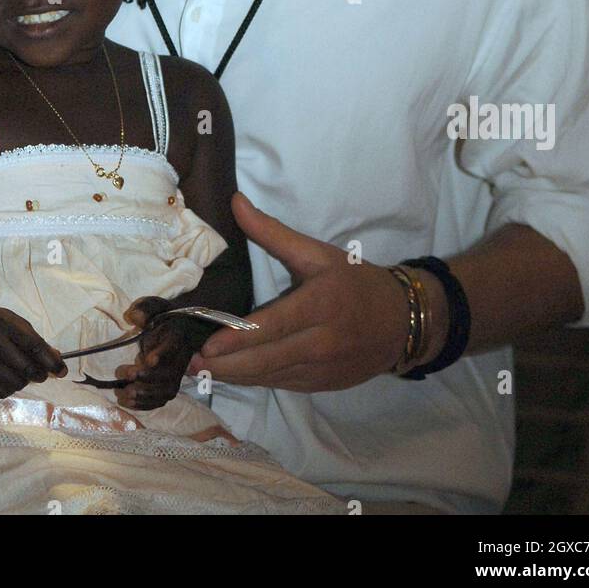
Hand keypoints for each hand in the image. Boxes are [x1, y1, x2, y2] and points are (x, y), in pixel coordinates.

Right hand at [0, 304, 67, 399]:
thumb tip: (56, 359)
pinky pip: (2, 393)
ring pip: (16, 384)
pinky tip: (7, 377)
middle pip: (28, 370)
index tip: (62, 371)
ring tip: (21, 372)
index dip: (52, 362)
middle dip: (40, 374)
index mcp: (4, 325)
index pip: (36, 347)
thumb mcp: (12, 321)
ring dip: (25, 381)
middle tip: (41, 373)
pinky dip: (10, 388)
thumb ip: (34, 338)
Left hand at [113, 297, 210, 411]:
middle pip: (169, 374)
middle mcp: (180, 358)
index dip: (162, 354)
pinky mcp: (170, 386)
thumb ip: (145, 309)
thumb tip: (133, 316)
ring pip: (166, 391)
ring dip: (144, 396)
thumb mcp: (154, 307)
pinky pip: (161, 401)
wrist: (179, 330)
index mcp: (177, 337)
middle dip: (147, 378)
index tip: (148, 359)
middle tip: (127, 374)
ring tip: (123, 393)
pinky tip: (127, 403)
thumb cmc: (162, 318)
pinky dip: (145, 405)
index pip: (173, 346)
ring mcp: (176, 375)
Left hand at [186, 194, 416, 392]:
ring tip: (197, 371)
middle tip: (187, 362)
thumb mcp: (318, 253)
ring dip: (233, 377)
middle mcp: (321, 343)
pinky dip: (253, 381)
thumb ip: (273, 233)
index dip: (239, 339)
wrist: (401, 323)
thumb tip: (235, 202)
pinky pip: (280, 384)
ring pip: (269, 378)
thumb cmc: (355, 282)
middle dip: (225, 366)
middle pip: (266, 360)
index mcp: (321, 305)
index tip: (207, 345)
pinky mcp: (320, 386)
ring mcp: (321, 370)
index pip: (274, 326)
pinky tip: (229, 375)